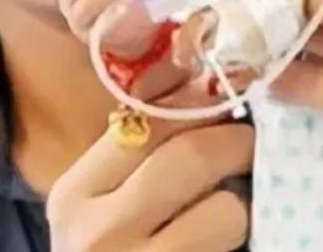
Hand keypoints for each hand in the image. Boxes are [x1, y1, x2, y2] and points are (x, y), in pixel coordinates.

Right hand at [46, 83, 251, 250]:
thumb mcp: (100, 207)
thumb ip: (135, 157)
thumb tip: (201, 87)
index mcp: (73, 194)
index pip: (146, 121)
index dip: (196, 103)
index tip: (223, 99)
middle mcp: (96, 232)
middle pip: (191, 156)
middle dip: (235, 143)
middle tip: (249, 143)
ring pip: (226, 210)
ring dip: (240, 205)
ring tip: (228, 209)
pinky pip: (232, 250)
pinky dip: (239, 241)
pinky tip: (220, 245)